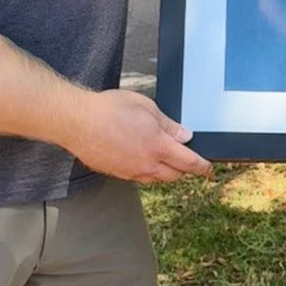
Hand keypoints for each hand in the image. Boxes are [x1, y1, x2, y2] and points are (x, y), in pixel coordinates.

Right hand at [70, 90, 211, 184]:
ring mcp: (130, 171)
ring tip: (165, 158)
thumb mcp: (146, 107)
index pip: (188, 162)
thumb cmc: (109, 109)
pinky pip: (139, 177)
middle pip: (174, 175)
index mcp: (157, 146)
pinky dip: (148, 171)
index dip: (202, 167)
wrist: (76, 121)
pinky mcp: (117, 173)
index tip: (208, 168)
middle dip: (184, 169)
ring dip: (165, 172)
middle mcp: (146, 163)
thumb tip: (185, 136)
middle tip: (187, 159)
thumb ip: (168, 124)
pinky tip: (143, 158)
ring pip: (156, 178)